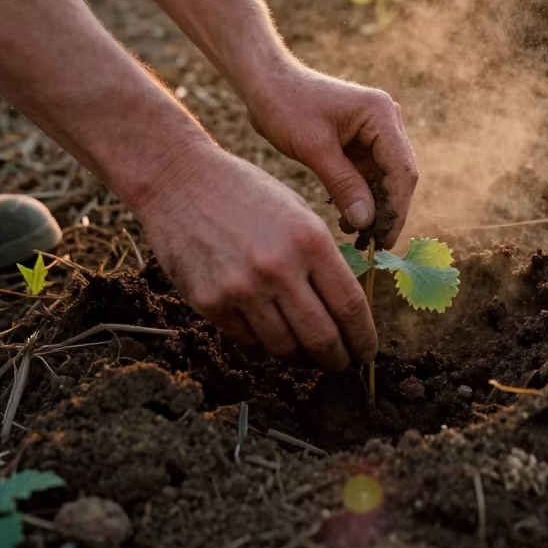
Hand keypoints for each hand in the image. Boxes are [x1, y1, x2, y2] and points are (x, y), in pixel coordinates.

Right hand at [136, 141, 376, 370]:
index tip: (367, 352)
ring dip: (302, 359)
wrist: (181, 181)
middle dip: (338, 360)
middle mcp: (279, 269)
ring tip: (309, 356)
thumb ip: (322, 256)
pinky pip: (248, 340)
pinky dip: (265, 345)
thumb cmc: (246, 192)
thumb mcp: (298, 211)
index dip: (363, 338)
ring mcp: (242, 289)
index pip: (350, 306)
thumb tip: (343, 306)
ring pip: (285, 348)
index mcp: (310, 240)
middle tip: (343, 366)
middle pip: (322, 338)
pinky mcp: (211, 303)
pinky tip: (272, 336)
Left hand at [244, 63, 418, 248]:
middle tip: (371, 246)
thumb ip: (344, 185)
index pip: (402, 171)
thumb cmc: (285, 106)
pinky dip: (361, 197)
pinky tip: (347, 219)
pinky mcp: (361, 141)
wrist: (265, 83)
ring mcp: (375, 131)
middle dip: (386, 212)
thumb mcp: (314, 149)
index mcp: (381, 115)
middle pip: (398, 176)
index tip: (384, 241)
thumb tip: (368, 222)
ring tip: (355, 237)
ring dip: (373, 208)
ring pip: (385, 179)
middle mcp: (386, 120)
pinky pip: (369, 175)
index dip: (396, 210)